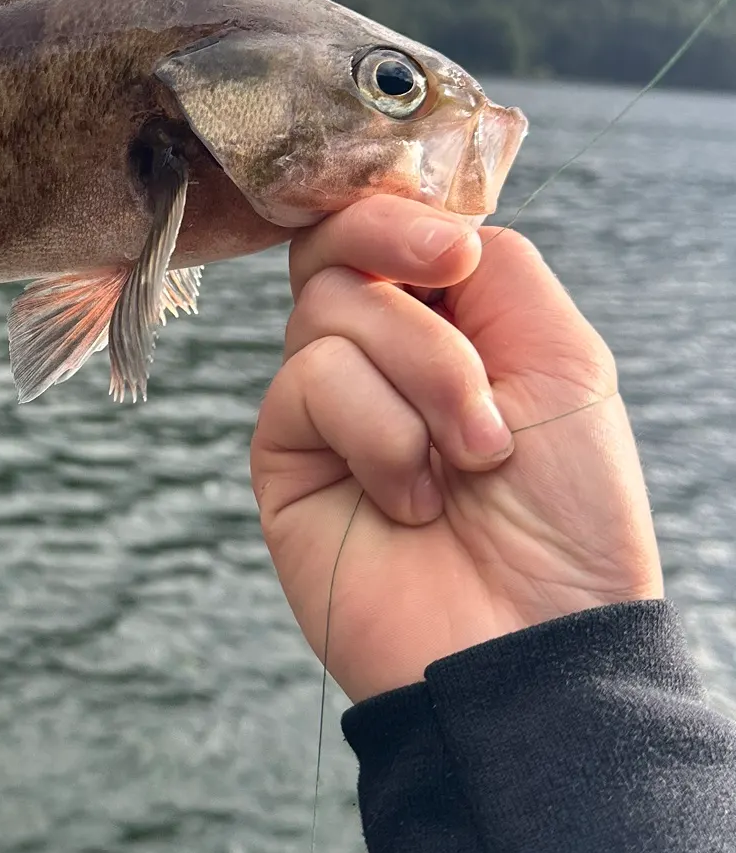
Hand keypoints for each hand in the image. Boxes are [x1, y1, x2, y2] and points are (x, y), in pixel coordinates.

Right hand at [251, 196, 662, 702]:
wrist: (534, 636)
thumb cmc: (569, 513)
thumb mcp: (564, 357)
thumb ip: (496, 265)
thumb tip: (426, 227)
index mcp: (443, 326)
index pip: (380, 228)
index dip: (398, 216)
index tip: (454, 252)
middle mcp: (375, 358)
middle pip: (333, 249)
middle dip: (405, 274)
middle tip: (466, 331)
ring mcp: (324, 406)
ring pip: (327, 312)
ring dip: (423, 380)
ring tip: (466, 462)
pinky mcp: (283, 454)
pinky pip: (310, 382)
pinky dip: (382, 434)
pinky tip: (414, 499)